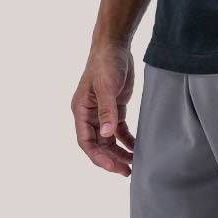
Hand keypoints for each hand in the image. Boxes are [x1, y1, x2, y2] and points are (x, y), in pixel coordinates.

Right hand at [72, 36, 135, 175]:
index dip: (98, 157)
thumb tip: (106, 134)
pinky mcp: (114, 108)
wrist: (115, 45)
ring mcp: (101, 112)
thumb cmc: (106, 63)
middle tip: (127, 172)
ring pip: (108, 140)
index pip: (86, 141)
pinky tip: (136, 148)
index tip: (113, 167)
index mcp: (81, 110)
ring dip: (119, 152)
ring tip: (133, 164)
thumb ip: (107, 111)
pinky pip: (118, 130)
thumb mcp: (107, 87)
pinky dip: (127, 140)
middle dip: (111, 159)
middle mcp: (89, 114)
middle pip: (98, 145)